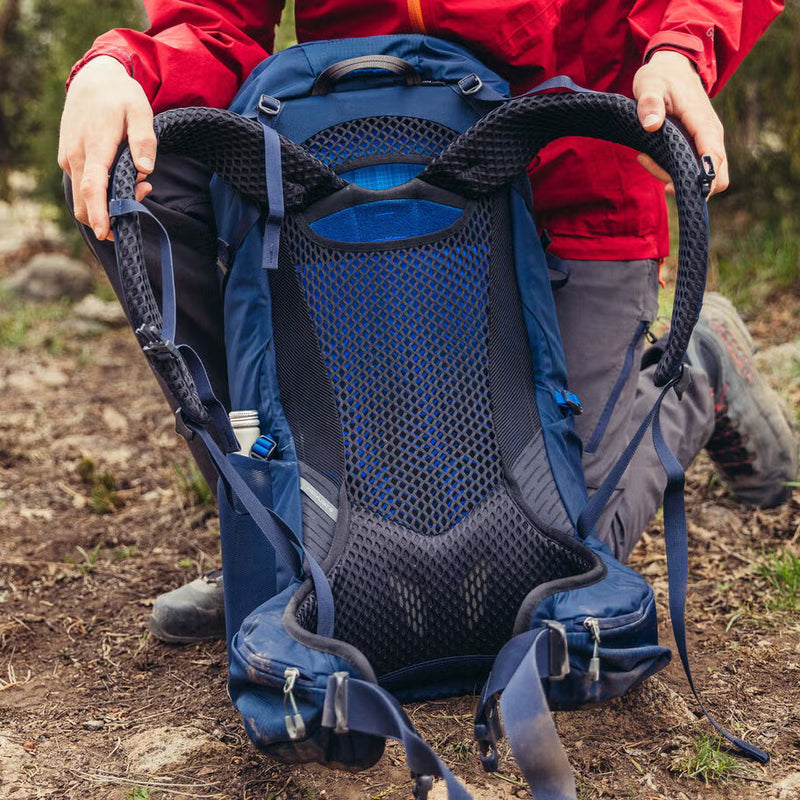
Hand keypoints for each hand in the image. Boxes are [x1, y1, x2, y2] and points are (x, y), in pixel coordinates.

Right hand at [58, 56, 156, 239]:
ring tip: (138, 184)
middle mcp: (76, 156)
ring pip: (83, 198)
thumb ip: (144, 140)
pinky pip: (82, 187)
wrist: (94, 79)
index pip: (93, 188)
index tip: (107, 233)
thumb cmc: (121, 96)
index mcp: (95, 147)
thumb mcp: (140, 111)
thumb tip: (146, 168)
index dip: (100, 214)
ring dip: (108, 205)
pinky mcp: (69, 159)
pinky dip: (101, 193)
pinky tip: (123, 178)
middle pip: (85, 203)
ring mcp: (69, 159)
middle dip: (111, 215)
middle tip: (141, 196)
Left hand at [632, 49, 727, 196]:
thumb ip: (649, 102)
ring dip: (676, 179)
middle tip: (654, 170)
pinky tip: (649, 157)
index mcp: (703, 121)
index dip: (700, 178)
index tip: (671, 186)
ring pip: (705, 177)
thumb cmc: (661, 76)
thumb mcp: (649, 84)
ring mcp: (708, 141)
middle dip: (687, 184)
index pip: (714, 157)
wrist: (674, 66)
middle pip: (716, 176)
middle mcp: (712, 134)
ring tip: (646, 159)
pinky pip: (695, 169)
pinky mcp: (700, 145)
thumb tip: (651, 125)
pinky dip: (673, 172)